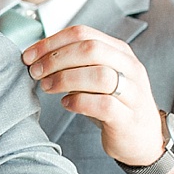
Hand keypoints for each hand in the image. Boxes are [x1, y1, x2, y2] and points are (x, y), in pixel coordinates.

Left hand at [23, 25, 173, 173]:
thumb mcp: (97, 78)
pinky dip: (79, 102)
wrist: (143, 140)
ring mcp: (133, 92)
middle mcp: (130, 67)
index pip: (83, 33)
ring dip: (65, 79)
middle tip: (35, 72)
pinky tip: (66, 104)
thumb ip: (76, 64)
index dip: (51, 42)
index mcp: (120, 51)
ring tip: (47, 87)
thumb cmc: (114, 106)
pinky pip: (104, 104)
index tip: (29, 55)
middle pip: (91, 49)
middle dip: (56, 58)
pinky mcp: (128, 117)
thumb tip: (37, 57)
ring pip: (100, 75)